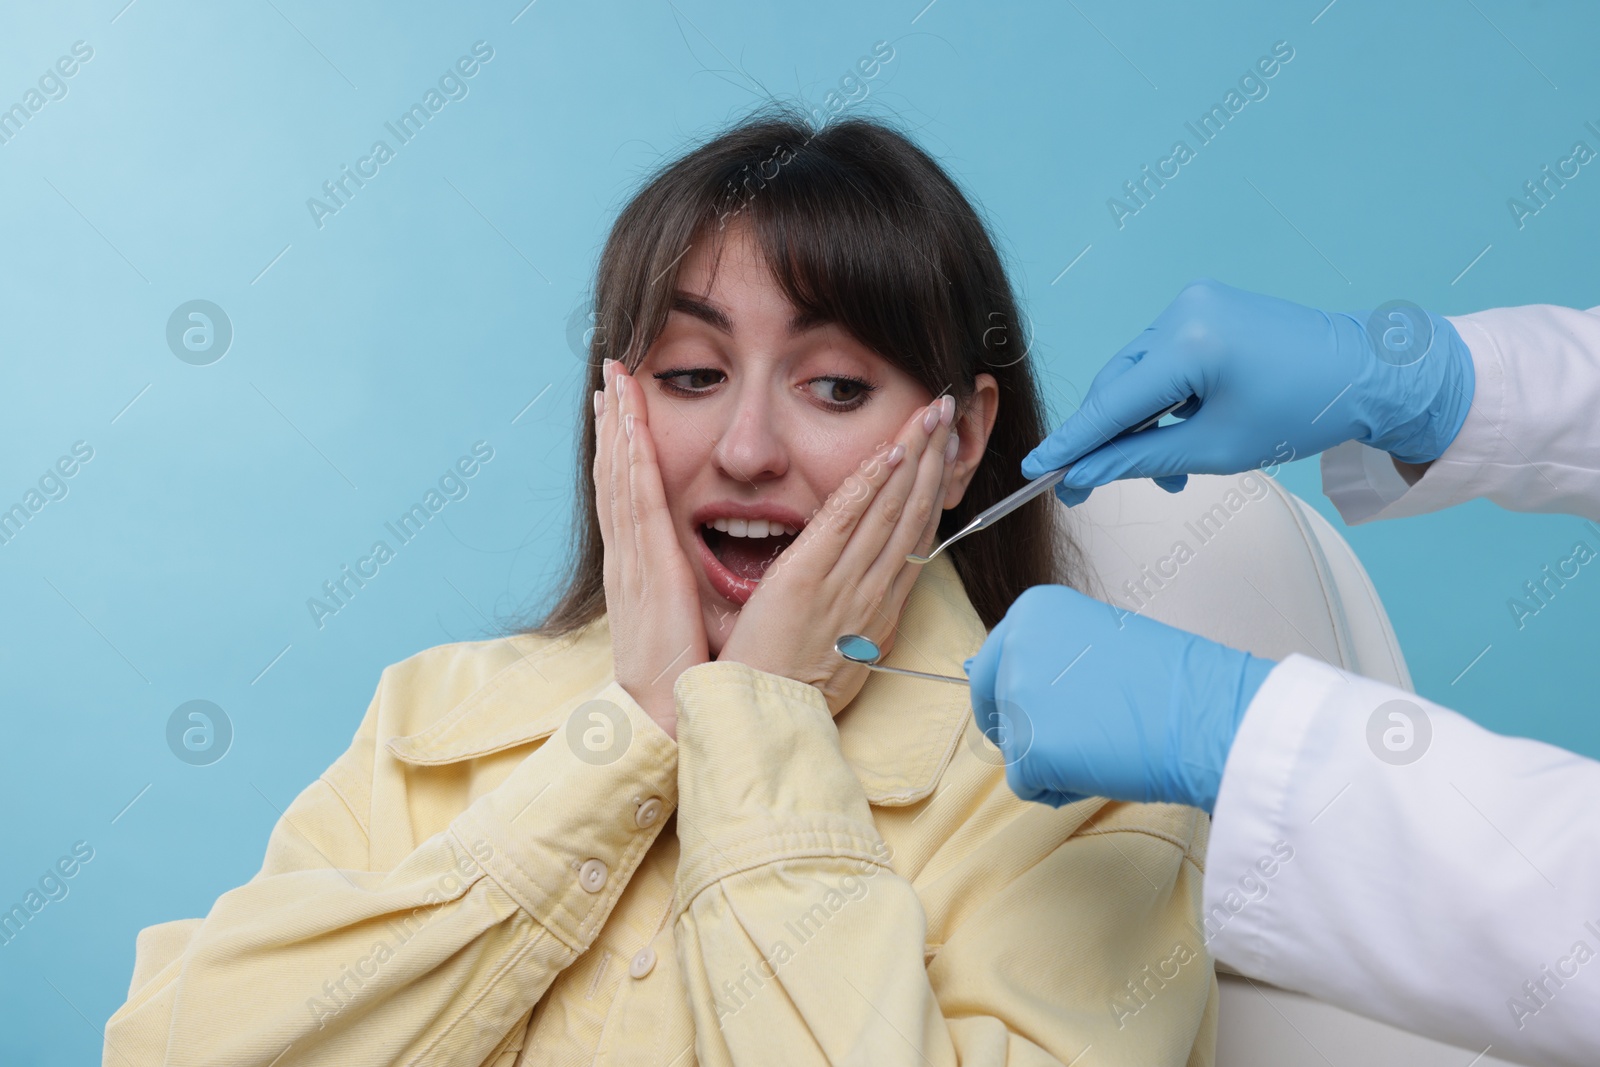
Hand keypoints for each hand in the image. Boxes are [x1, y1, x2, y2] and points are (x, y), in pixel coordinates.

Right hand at [593, 358, 708, 739]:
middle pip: (617, 476)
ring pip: (622, 477)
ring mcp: (633, 560)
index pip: (629, 497)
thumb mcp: (683, 623)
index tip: (622, 409)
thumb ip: (686, 592)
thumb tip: (698, 572)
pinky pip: (638, 500)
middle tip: (610, 374)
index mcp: (642, 572)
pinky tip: (630, 426)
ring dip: (617, 426)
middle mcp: (630, 558)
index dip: (624, 450)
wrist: (665, 717)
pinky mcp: (648, 567)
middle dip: (613, 423)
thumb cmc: (682, 679)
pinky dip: (631, 458)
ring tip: (614, 381)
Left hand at [718, 394, 958, 714]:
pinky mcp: (808, 578)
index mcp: (880, 611)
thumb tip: (868, 600)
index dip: (933, 490)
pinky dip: (872, 483)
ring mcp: (846, 585)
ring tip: (928, 414)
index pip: (916, 538)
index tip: (943, 453)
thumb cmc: (791, 691)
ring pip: (891, 509)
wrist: (764, 718)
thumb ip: (857, 622)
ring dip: (913, 455)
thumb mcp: (842, 659)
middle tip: (946, 413)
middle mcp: (874, 594)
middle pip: (914, 514)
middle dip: (933, 459)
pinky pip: (847, 520)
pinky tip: (890, 450)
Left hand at [963, 584, 1275, 812]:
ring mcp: (1019, 694)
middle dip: (1019, 731)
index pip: (991, 663)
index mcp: (1033, 610)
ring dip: (1048, 760)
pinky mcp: (1029, 746)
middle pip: (993, 706)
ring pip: (1011, 748)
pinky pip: (1025, 784)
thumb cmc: (1168, 683)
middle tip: (1064, 742)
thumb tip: (1019, 688)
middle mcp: (1015, 643)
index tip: (1029, 715)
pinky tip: (1099, 769)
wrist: (1206, 715)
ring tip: (1102, 746)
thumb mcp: (1097, 642)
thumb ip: (1052, 656)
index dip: (1007, 698)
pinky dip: (1056, 789)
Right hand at [1024, 279, 1475, 505]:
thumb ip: (1141, 460)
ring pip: (1138, 374)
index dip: (1071, 442)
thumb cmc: (1302, 411)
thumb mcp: (1216, 449)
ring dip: (1138, 422)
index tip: (1035, 470)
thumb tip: (1085, 476)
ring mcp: (1194, 303)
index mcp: (1191, 342)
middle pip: (1118, 385)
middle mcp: (1184, 310)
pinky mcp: (1205, 307)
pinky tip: (1178, 432)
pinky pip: (1161, 358)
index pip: (1112, 402)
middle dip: (1107, 438)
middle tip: (1089, 488)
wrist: (1369, 372)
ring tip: (1166, 472)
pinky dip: (1161, 398)